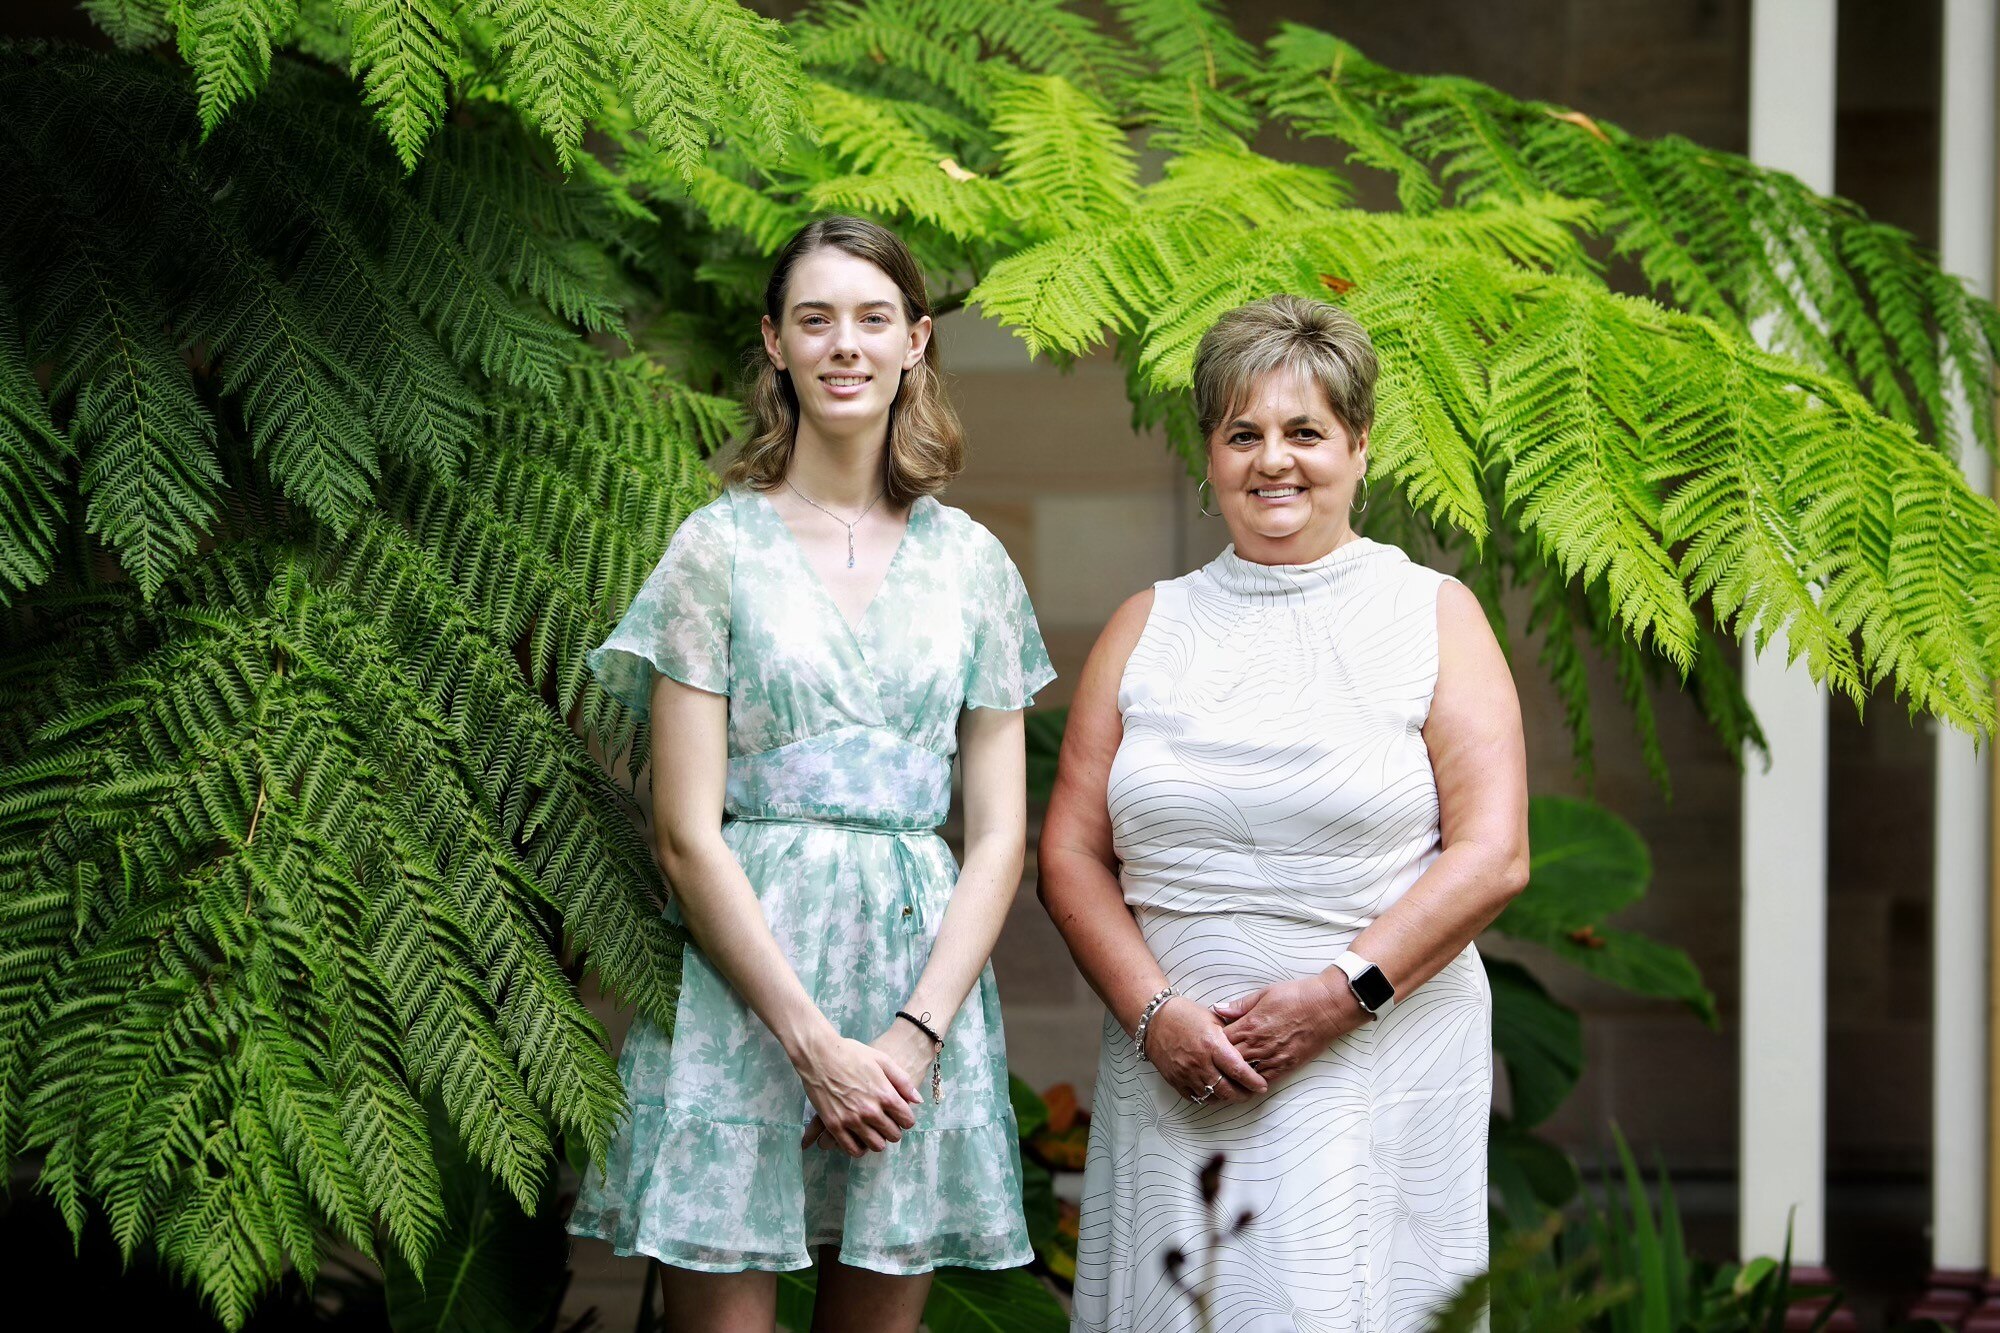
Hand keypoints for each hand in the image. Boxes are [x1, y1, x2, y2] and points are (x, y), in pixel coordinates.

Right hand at [794, 1029, 919, 1156]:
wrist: (819, 1054)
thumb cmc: (851, 1053)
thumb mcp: (882, 1060)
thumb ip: (902, 1081)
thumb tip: (918, 1101)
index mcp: (885, 1094)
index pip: (907, 1121)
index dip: (906, 1118)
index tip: (899, 1114)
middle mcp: (871, 1111)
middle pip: (893, 1135)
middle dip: (893, 1129)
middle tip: (886, 1122)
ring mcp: (852, 1120)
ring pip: (876, 1146)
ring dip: (878, 1140)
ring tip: (872, 1130)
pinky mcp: (834, 1126)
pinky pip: (852, 1149)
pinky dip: (859, 1148)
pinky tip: (859, 1138)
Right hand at [1141, 996, 1267, 1105]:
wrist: (1154, 1019)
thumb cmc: (1185, 1015)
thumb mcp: (1213, 1019)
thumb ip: (1232, 1035)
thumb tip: (1250, 1047)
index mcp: (1212, 1045)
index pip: (1238, 1070)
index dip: (1253, 1082)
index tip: (1262, 1086)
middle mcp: (1200, 1062)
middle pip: (1227, 1090)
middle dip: (1243, 1095)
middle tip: (1251, 1092)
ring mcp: (1186, 1073)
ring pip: (1213, 1097)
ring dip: (1226, 1098)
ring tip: (1234, 1092)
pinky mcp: (1175, 1080)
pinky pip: (1195, 1098)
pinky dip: (1207, 1097)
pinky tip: (1214, 1091)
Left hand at [1214, 975, 1363, 1081]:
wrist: (1325, 1007)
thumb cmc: (1296, 996)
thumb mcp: (1264, 994)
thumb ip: (1239, 1005)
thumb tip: (1217, 1008)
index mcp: (1249, 1025)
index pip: (1220, 1041)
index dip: (1212, 1043)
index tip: (1209, 1042)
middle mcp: (1258, 1045)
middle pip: (1229, 1061)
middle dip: (1220, 1062)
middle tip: (1213, 1063)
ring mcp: (1272, 1057)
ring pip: (1244, 1074)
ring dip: (1235, 1074)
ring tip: (1226, 1075)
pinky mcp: (1286, 1066)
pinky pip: (1264, 1080)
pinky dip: (1253, 1081)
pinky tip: (1247, 1081)